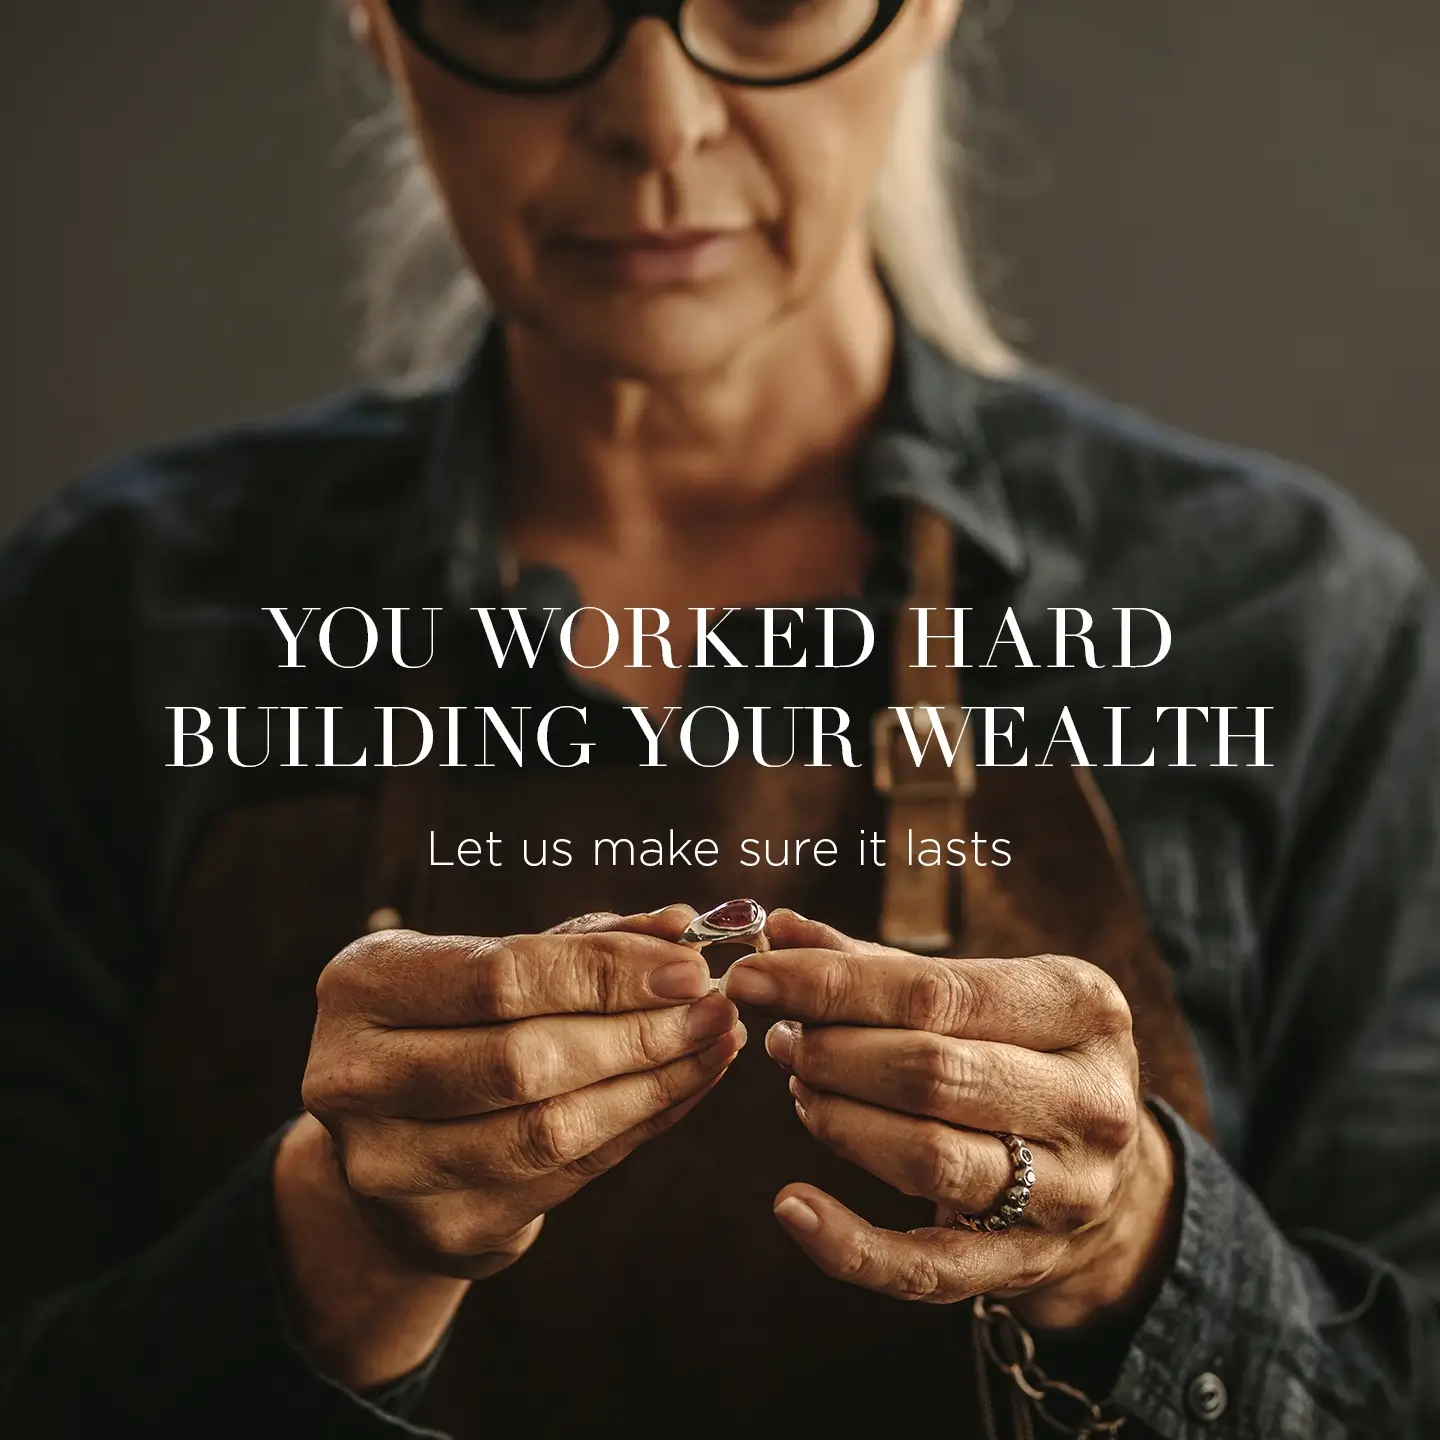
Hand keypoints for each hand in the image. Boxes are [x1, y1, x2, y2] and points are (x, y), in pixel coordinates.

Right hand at [299, 905, 744, 1280]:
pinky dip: (638, 1127)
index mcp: (362, 986)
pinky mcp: (438, 1228)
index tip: (686, 967)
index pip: (499, 977)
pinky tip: (684, 1087)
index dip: (602, 973)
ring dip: (652, 1086)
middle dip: (638, 1033)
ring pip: (548, 1129)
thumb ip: (586, 942)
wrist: (397, 1135)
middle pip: (524, 1060)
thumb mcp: (499, 963)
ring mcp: (388, 1166)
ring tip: (715, 1045)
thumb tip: (681, 928)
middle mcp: (353, 1076)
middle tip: (715, 1010)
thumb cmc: (459, 1021)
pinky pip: (565, 1176)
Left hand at [721, 911, 1177, 1328]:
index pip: (937, 993)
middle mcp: (1089, 1100)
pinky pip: (926, 1266)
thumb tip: (779, 930)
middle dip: (834, 1052)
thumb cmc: (1027, 1056)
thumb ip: (879, 964)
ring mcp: (1067, 1191)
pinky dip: (849, 1244)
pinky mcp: (1028, 1263)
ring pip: (928, 1159)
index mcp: (1081, 1007)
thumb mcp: (987, 995)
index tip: (754, 975)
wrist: (1116, 1177)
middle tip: (782, 1039)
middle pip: (932, 1073)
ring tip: (798, 1090)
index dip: (833, 985)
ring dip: (839, 1121)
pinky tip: (791, 1205)